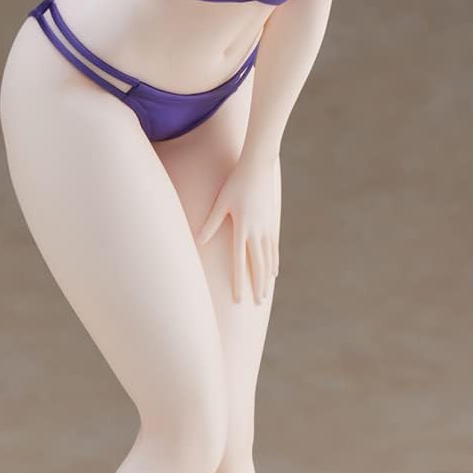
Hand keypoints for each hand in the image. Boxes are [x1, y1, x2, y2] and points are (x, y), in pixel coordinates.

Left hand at [195, 155, 279, 304]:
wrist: (259, 168)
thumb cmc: (236, 183)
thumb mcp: (221, 202)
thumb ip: (211, 223)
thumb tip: (199, 240)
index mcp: (242, 228)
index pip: (239, 261)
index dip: (239, 282)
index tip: (239, 299)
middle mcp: (257, 231)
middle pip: (257, 265)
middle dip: (256, 286)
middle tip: (256, 304)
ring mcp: (267, 228)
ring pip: (268, 260)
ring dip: (265, 279)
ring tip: (264, 294)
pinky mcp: (272, 224)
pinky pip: (273, 249)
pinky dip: (273, 263)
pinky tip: (274, 274)